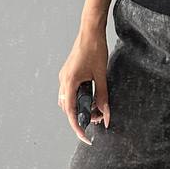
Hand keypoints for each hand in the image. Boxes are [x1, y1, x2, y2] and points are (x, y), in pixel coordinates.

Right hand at [58, 29, 109, 146]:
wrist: (90, 30)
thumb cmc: (95, 49)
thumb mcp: (102, 75)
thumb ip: (103, 97)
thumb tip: (106, 115)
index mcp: (69, 83)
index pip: (71, 113)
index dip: (77, 128)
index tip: (86, 138)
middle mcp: (63, 81)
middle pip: (68, 108)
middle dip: (81, 116)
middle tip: (99, 117)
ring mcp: (64, 76)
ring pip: (68, 101)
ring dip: (79, 107)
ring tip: (96, 107)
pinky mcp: (67, 72)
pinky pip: (69, 91)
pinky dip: (78, 98)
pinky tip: (90, 95)